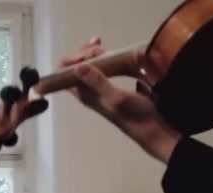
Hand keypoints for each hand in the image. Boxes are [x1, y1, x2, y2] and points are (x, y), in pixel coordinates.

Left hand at [57, 37, 182, 162]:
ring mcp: (97, 87)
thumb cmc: (134, 115)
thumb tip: (78, 67)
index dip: (71, 59)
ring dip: (91, 52)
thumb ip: (98, 83)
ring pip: (86, 65)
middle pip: (74, 67)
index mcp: (84, 94)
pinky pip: (98, 67)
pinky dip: (101, 55)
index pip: (62, 74)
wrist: (150, 128)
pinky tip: (107, 49)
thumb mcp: (116, 98)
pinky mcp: (108, 85)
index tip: (89, 54)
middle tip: (99, 47)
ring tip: (101, 44)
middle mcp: (87, 90)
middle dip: (82, 53)